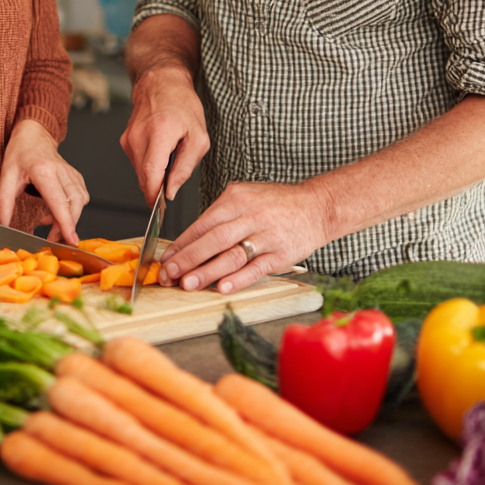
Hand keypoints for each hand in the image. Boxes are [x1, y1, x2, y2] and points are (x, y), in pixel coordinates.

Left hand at [0, 119, 88, 244]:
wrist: (32, 134)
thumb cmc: (20, 152)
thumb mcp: (6, 176)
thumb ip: (4, 202)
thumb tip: (3, 224)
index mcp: (44, 171)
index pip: (59, 202)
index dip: (66, 223)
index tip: (70, 239)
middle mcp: (61, 171)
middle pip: (74, 205)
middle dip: (67, 226)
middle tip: (52, 238)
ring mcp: (71, 173)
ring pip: (80, 201)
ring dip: (69, 218)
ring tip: (50, 224)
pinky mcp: (75, 175)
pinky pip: (81, 196)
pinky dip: (73, 208)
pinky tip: (56, 210)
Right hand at [120, 65, 209, 205]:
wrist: (161, 83)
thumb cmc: (182, 105)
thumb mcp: (198, 137)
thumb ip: (185, 167)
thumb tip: (172, 190)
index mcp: (159, 133)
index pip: (150, 174)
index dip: (154, 195)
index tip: (160, 207)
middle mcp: (139, 136)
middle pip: (143, 177)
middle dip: (157, 187)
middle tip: (173, 182)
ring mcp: (129, 138)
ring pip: (140, 171)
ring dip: (155, 173)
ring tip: (169, 156)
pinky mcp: (125, 141)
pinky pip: (138, 162)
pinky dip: (149, 164)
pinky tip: (160, 150)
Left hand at [158, 180, 333, 293]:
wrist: (317, 206)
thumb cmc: (276, 203)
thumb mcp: (245, 195)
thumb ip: (221, 214)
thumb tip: (191, 240)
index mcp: (236, 198)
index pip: (202, 223)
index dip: (182, 243)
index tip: (166, 259)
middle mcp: (250, 215)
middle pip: (213, 239)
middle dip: (188, 259)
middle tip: (169, 274)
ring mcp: (267, 235)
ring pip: (231, 255)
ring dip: (207, 272)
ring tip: (188, 284)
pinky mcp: (282, 254)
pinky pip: (257, 268)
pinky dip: (239, 279)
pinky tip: (223, 288)